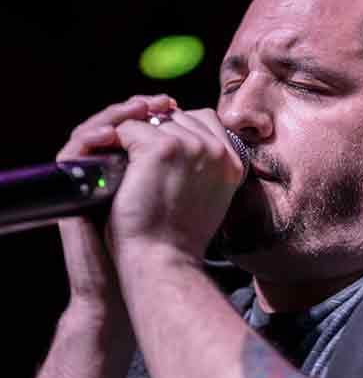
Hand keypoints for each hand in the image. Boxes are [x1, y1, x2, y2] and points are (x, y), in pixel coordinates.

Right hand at [56, 94, 176, 324]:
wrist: (143, 275)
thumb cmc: (167, 241)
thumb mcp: (190, 193)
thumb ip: (193, 164)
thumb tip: (213, 131)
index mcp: (138, 167)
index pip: (142, 125)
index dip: (158, 112)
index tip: (176, 104)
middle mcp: (112, 167)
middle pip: (120, 120)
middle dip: (139, 109)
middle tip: (156, 103)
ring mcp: (91, 175)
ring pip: (96, 126)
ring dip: (117, 115)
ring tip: (137, 111)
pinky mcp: (73, 186)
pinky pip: (77, 147)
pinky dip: (94, 134)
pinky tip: (113, 133)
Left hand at [108, 107, 245, 264]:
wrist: (164, 261)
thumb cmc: (178, 238)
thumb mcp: (205, 197)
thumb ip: (201, 166)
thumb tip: (180, 140)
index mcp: (232, 161)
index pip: (203, 118)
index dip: (176, 130)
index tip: (159, 155)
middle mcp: (215, 149)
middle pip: (174, 116)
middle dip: (152, 133)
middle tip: (136, 163)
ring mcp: (189, 145)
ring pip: (149, 121)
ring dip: (132, 141)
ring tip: (124, 169)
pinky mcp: (160, 148)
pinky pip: (127, 129)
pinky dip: (114, 146)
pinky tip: (115, 170)